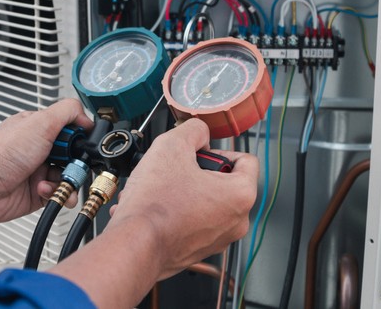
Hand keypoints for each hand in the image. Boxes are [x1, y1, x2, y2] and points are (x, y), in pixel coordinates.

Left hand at [0, 98, 92, 223]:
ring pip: (70, 177)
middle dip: (77, 163)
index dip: (79, 138)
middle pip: (74, 156)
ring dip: (67, 181)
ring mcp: (39, 171)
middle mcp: (40, 149)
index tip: (81, 145)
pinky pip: (60, 194)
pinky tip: (43, 190)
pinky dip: (57, 194)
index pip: (71, 130)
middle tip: (69, 165)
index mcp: (40, 128)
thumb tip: (86, 116)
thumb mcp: (39, 123)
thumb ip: (67, 112)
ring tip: (56, 181)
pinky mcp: (38, 192)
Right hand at [107, 119, 257, 277]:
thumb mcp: (172, 145)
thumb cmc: (155, 205)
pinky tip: (157, 206)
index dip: (218, 150)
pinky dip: (178, 212)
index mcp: (241, 195)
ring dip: (186, 191)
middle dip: (199, 171)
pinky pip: (194, 222)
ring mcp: (219, 239)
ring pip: (207, 202)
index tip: (199, 154)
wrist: (134, 243)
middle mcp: (236, 221)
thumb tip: (199, 132)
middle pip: (225, 182)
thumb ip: (193, 130)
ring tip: (162, 189)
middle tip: (176, 170)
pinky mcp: (200, 250)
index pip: (246, 160)